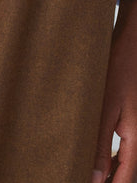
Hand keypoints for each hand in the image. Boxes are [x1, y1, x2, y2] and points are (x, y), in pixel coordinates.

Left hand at [92, 0, 136, 182]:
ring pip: (125, 158)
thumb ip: (100, 143)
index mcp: (136, 137)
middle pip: (126, 170)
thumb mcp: (105, 108)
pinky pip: (124, 144)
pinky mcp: (131, 118)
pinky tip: (96, 152)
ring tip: (86, 171)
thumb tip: (95, 177)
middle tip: (83, 178)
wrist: (130, 44)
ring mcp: (136, 126)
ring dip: (108, 168)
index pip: (125, 177)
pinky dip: (110, 153)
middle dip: (108, 179)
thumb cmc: (117, 71)